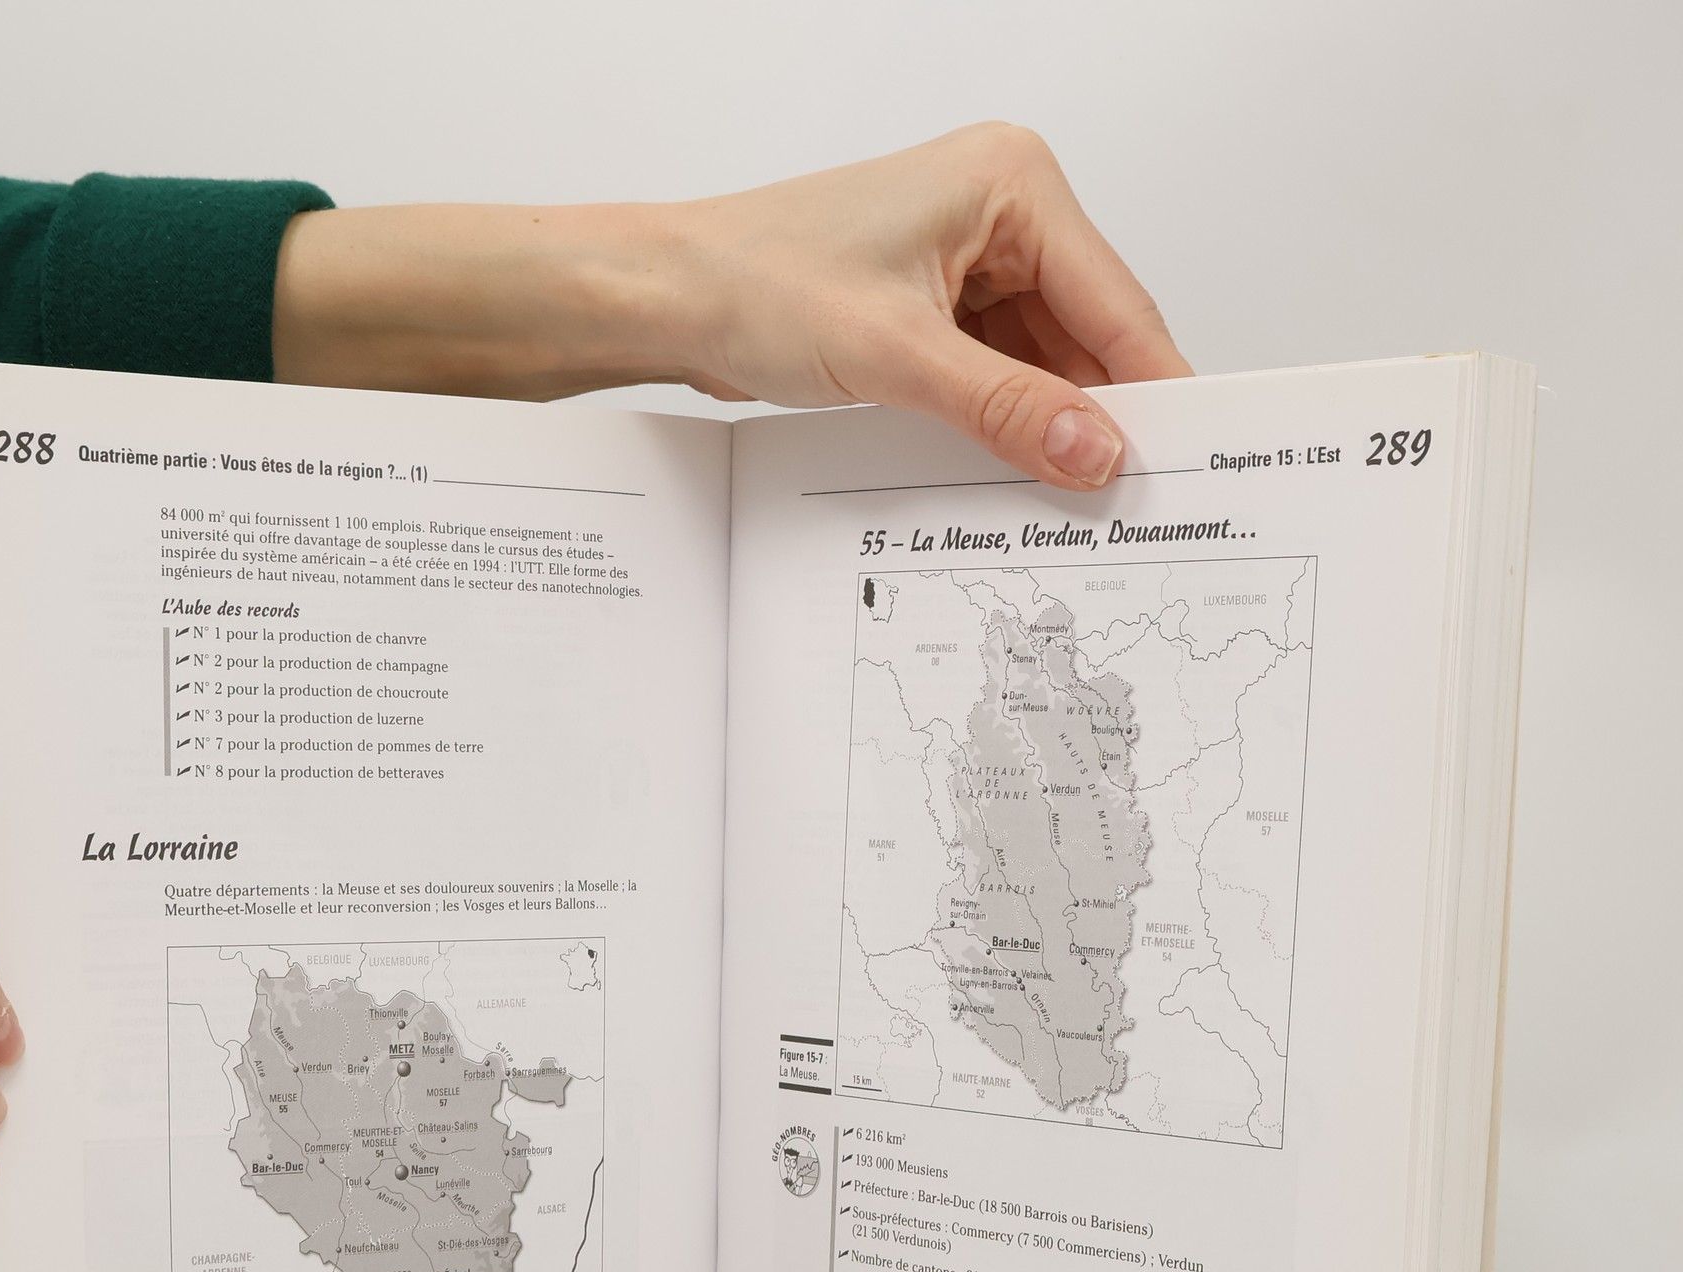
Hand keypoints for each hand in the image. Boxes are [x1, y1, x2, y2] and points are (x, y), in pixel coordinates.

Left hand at [273, 123, 1187, 488]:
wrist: (664, 298)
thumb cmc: (758, 284)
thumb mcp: (900, 358)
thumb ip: (1010, 410)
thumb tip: (1100, 455)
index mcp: (1011, 184)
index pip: (1115, 302)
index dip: (1152, 391)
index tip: (1187, 465)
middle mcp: (1000, 210)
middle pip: (1086, 335)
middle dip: (1098, 417)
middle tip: (1132, 506)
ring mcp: (967, 260)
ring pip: (1043, 362)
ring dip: (1048, 428)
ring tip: (1072, 505)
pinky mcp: (933, 306)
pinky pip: (997, 373)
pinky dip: (1005, 423)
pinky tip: (1015, 475)